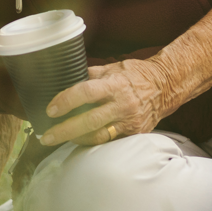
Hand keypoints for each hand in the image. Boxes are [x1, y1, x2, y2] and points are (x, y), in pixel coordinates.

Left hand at [38, 52, 174, 147]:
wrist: (165, 86)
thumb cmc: (135, 74)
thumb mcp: (113, 68)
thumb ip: (89, 74)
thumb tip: (64, 78)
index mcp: (115, 84)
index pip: (86, 92)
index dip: (66, 101)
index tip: (50, 110)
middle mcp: (122, 104)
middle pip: (89, 121)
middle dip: (64, 131)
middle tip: (47, 137)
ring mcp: (129, 121)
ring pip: (99, 136)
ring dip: (76, 140)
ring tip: (60, 140)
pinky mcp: (135, 134)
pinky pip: (110, 142)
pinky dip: (93, 143)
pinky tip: (81, 141)